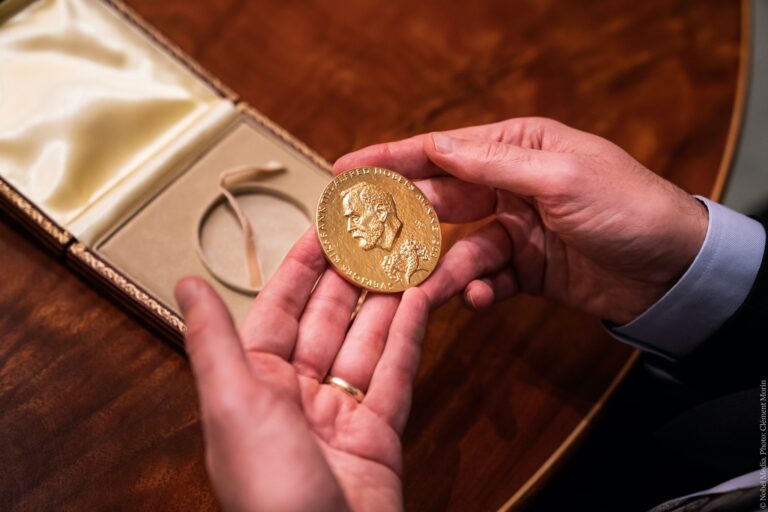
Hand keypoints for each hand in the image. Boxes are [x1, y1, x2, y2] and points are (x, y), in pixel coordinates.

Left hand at [175, 230, 427, 511]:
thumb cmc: (269, 493)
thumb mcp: (233, 405)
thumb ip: (214, 341)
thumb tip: (188, 285)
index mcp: (254, 384)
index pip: (281, 307)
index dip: (303, 264)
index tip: (325, 226)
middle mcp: (296, 395)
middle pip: (329, 318)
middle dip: (352, 274)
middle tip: (376, 233)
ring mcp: (340, 413)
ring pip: (366, 340)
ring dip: (386, 298)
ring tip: (406, 256)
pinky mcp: (379, 433)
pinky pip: (395, 372)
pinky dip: (409, 335)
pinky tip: (420, 301)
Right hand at [334, 118, 707, 323]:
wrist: (674, 270)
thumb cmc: (626, 207)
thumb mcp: (559, 176)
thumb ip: (493, 164)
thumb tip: (434, 146)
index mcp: (516, 148)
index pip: (442, 150)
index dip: (391, 159)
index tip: (344, 169)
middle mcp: (508, 185)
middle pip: (439, 201)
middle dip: (404, 222)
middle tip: (365, 242)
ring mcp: (514, 230)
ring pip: (457, 248)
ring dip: (439, 270)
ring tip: (418, 289)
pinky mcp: (524, 269)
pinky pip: (484, 279)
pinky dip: (477, 291)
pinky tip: (478, 299)